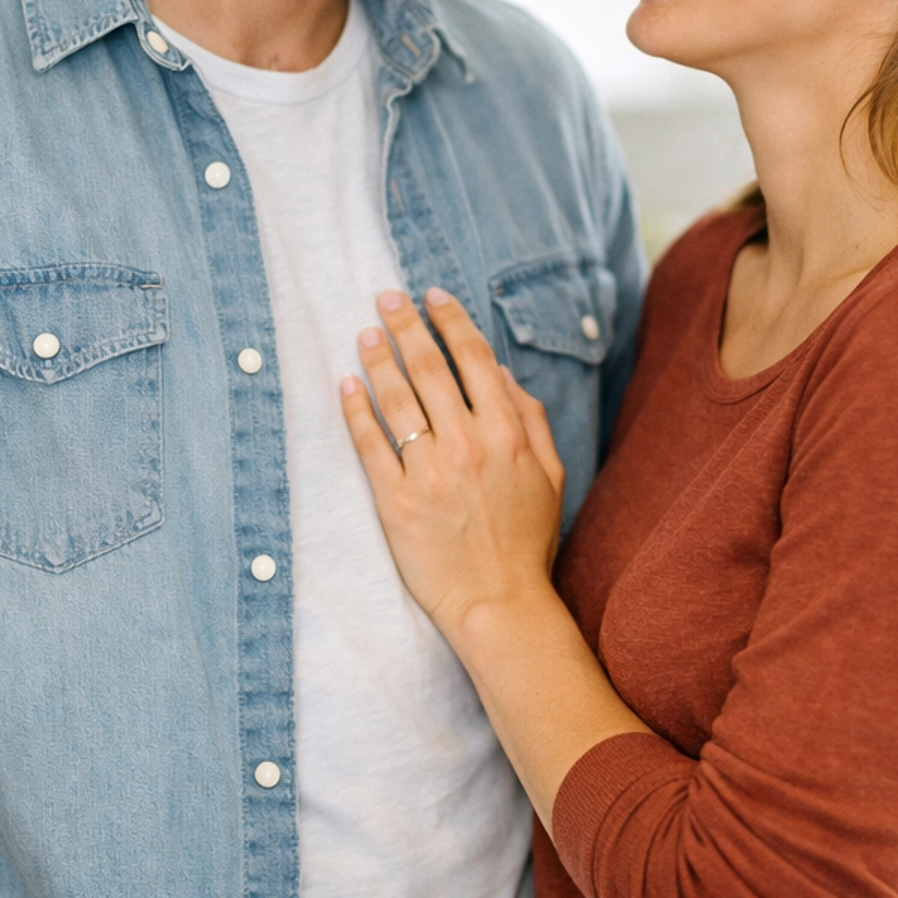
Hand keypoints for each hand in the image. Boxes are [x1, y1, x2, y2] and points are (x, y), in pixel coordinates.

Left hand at [341, 287, 564, 643]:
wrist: (500, 602)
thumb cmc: (527, 541)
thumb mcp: (550, 474)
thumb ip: (531, 418)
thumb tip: (501, 372)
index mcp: (507, 434)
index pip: (474, 360)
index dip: (450, 321)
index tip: (432, 295)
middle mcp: (468, 445)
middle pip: (429, 369)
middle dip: (406, 325)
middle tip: (385, 298)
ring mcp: (429, 473)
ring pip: (397, 401)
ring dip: (379, 360)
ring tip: (365, 335)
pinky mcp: (396, 502)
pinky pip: (370, 445)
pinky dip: (356, 411)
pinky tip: (346, 385)